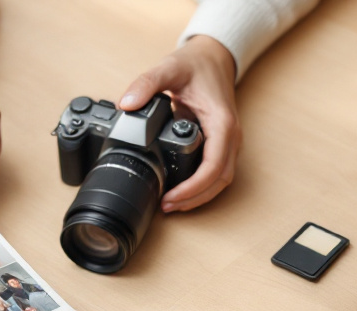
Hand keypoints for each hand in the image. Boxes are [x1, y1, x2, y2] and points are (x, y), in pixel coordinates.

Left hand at [119, 35, 239, 212]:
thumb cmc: (197, 64)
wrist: (213, 58)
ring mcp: (228, 142)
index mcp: (221, 123)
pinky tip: (180, 191)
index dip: (193, 188)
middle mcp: (230, 136)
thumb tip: (127, 104)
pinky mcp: (220, 144)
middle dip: (194, 199)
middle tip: (166, 207)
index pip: (213, 166)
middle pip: (219, 180)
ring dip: (199, 196)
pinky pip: (216, 172)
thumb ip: (146, 83)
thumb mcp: (169, 67)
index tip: (170, 197)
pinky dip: (201, 186)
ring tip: (171, 204)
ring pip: (220, 180)